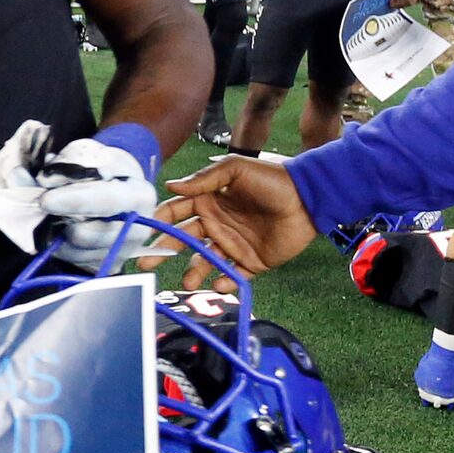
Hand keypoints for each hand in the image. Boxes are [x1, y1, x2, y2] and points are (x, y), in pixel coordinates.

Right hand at [161, 157, 321, 283]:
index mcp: (209, 201)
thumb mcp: (236, 169)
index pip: (176, 212)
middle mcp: (216, 224)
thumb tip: (170, 186)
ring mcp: (232, 244)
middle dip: (162, 251)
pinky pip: (231, 275)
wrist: (309, 199)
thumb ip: (204, 178)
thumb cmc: (273, 179)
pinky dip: (223, 281)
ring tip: (188, 281)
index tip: (144, 231)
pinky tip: (219, 283)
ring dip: (193, 272)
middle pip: (182, 240)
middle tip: (147, 263)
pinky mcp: (251, 261)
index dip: (159, 221)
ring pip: (204, 261)